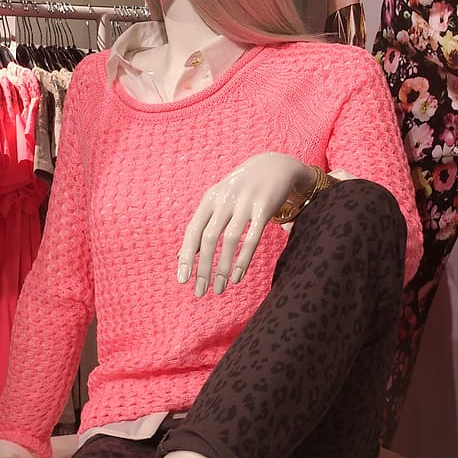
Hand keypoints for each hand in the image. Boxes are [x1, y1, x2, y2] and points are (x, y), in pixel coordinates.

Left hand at [178, 153, 315, 295]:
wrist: (276, 164)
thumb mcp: (219, 201)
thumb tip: (180, 256)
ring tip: (219, 288)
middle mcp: (225, 199)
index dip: (187, 256)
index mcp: (210, 198)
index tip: (182, 280)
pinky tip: (237, 277)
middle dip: (203, 268)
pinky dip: (243, 260)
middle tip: (200, 292)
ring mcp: (245, 202)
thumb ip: (202, 226)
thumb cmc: (243, 189)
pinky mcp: (265, 207)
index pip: (193, 230)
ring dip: (222, 268)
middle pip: (209, 238)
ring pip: (230, 240)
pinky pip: (252, 238)